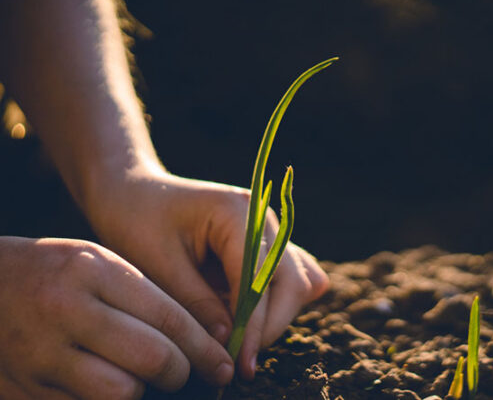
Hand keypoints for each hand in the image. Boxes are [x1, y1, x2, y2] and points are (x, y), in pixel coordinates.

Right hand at [0, 237, 233, 399]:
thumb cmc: (55, 272)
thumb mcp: (99, 264)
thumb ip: (146, 299)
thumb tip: (199, 343)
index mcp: (92, 270)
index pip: (168, 318)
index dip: (204, 348)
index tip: (222, 364)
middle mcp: (67, 311)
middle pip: (151, 359)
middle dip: (181, 373)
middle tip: (183, 372)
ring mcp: (40, 353)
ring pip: (120, 394)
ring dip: (142, 391)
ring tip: (141, 378)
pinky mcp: (23, 388)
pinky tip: (109, 383)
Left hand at [83, 167, 328, 378]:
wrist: (130, 194)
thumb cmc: (136, 222)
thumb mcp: (158, 265)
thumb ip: (197, 304)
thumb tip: (229, 344)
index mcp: (239, 212)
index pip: (261, 277)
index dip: (254, 325)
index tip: (240, 364)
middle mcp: (264, 218)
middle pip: (291, 282)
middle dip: (270, 326)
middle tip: (240, 365)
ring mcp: (269, 231)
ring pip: (296, 284)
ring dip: (274, 317)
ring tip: (240, 345)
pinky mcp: (265, 246)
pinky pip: (288, 278)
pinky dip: (275, 304)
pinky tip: (246, 323)